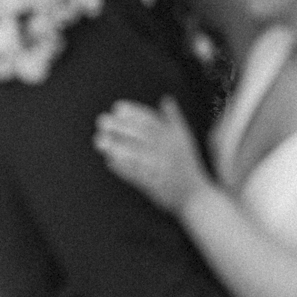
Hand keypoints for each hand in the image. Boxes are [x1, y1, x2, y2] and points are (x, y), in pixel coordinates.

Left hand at [93, 96, 211, 214]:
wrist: (197, 197)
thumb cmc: (189, 165)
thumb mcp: (185, 138)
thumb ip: (174, 118)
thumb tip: (166, 99)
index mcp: (174, 137)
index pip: (152, 121)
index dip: (133, 112)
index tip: (117, 108)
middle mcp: (167, 150)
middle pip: (140, 135)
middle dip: (120, 127)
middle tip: (101, 121)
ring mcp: (161, 168)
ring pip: (135, 155)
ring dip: (116, 147)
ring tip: (99, 141)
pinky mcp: (155, 186)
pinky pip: (136, 175)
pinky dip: (122, 168)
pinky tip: (109, 161)